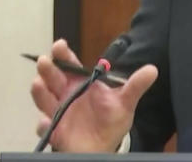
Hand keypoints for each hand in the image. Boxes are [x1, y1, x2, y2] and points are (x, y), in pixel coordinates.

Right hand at [30, 39, 157, 151]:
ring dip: (40, 92)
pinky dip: (44, 125)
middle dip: (47, 69)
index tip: (59, 45)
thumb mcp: (125, 102)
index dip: (63, 54)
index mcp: (81, 83)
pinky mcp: (54, 130)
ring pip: (44, 99)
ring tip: (38, 84)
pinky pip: (46, 127)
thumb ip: (135, 85)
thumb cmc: (111, 119)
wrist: (104, 145)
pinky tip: (46, 122)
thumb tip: (153, 69)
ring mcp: (58, 111)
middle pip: (53, 78)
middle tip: (45, 61)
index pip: (70, 64)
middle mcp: (66, 94)